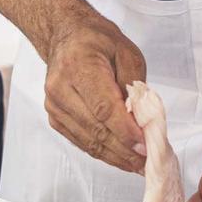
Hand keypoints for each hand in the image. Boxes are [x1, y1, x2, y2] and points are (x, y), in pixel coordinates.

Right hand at [42, 19, 148, 173]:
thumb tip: (142, 120)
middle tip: (147, 160)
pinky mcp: (55, 118)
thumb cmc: (96, 40)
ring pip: (88, 141)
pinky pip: (81, 141)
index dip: (125, 130)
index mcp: (78, 66)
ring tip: (137, 164)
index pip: (103, 108)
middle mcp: (61, 88)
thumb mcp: (126, 52)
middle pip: (96, 129)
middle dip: (124, 149)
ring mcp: (54, 105)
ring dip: (115, 156)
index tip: (144, 144)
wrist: (65, 37)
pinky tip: (120, 157)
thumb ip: (135, 86)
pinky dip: (102, 152)